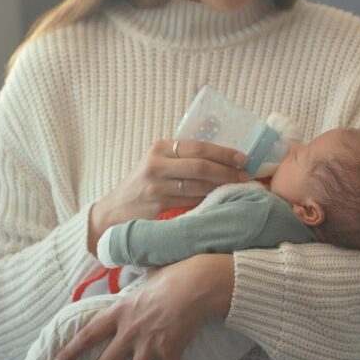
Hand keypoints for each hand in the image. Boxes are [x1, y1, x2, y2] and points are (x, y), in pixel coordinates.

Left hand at [51, 253, 234, 359]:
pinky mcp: (170, 351)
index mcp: (120, 311)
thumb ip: (140, 276)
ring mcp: (150, 344)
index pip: (87, 335)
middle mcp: (130, 331)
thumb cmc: (174, 275)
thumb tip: (141, 265)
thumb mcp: (148, 273)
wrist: (197, 283)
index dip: (69, 353)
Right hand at [88, 140, 247, 253]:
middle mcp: (156, 163)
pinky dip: (209, 201)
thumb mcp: (157, 164)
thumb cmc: (142, 187)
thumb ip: (182, 159)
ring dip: (222, 187)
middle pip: (201, 165)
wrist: (113, 213)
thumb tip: (223, 158)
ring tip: (239, 189)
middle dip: (227, 171)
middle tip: (246, 176)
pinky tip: (221, 202)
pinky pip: (191, 202)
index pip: (198, 146)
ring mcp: (156, 185)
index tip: (243, 158)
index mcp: (159, 148)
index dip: (224, 152)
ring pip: (198, 186)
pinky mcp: (157, 205)